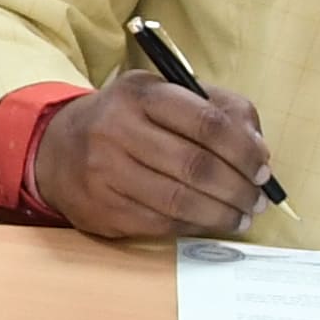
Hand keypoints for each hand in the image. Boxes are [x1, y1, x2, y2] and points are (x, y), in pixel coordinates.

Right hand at [26, 76, 268, 242]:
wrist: (56, 148)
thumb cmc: (126, 121)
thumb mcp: (164, 95)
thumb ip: (217, 108)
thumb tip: (258, 148)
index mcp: (140, 94)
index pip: (206, 122)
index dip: (244, 150)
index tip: (263, 167)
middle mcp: (117, 129)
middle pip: (196, 166)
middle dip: (238, 187)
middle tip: (258, 199)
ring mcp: (105, 171)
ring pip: (180, 201)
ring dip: (222, 213)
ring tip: (243, 215)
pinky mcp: (102, 208)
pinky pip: (161, 223)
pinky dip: (195, 226)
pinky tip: (211, 222)